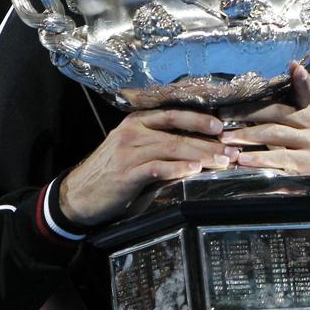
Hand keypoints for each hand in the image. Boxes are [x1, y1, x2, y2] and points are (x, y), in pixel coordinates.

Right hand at [60, 108, 237, 225]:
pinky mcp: (125, 173)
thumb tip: (202, 154)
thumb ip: (165, 152)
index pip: (174, 114)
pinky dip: (177, 169)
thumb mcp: (138, 156)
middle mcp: (133, 131)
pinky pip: (156, 167)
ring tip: (222, 162)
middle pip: (178, 132)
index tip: (223, 127)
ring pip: (171, 148)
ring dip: (200, 155)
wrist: (78, 196)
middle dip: (208, 142)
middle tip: (232, 150)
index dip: (200, 119)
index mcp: (137, 122)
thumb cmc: (113, 176)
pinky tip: (193, 171)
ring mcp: (128, 151)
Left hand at [219, 63, 309, 194]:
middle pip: (279, 112)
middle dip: (247, 112)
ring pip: (277, 135)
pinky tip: (242, 162)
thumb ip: (274, 113)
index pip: (307, 92)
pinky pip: (281, 161)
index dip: (302, 80)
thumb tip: (240, 97)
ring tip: (225, 138)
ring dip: (248, 136)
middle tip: (222, 115)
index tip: (295, 67)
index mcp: (305, 113)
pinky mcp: (308, 168)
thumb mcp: (291, 130)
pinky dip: (260, 161)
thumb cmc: (297, 149)